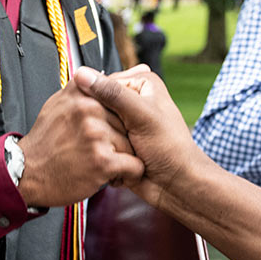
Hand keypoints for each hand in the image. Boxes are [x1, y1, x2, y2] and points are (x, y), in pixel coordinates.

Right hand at [13, 82, 141, 208]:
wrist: (27, 173)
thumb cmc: (46, 141)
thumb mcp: (57, 103)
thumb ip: (81, 88)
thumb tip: (98, 75)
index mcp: (82, 92)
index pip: (118, 98)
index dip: (119, 117)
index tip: (111, 128)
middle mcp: (89, 109)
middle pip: (127, 121)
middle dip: (121, 137)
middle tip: (105, 148)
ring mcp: (95, 135)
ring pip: (131, 144)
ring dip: (123, 157)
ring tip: (104, 162)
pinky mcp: (102, 161)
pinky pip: (134, 165)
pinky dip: (128, 174)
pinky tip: (111, 174)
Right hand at [72, 66, 195, 210]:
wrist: (177, 185)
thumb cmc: (170, 149)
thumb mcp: (141, 115)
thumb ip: (112, 94)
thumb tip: (83, 74)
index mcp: (142, 84)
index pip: (102, 84)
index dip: (99, 102)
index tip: (105, 117)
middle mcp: (133, 100)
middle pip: (98, 108)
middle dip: (106, 128)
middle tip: (128, 137)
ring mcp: (125, 124)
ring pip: (98, 129)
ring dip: (108, 144)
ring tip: (129, 151)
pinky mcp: (120, 144)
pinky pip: (101, 147)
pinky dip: (109, 156)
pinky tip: (121, 162)